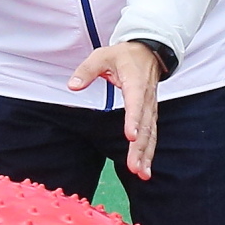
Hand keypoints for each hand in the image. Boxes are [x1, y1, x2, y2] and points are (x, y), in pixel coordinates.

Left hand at [68, 40, 166, 179]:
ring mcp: (151, 108)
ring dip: (146, 154)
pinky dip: (149, 152)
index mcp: (135, 83)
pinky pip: (152, 135)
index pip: (136, 103)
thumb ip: (87, 71)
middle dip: (140, 148)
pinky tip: (144, 168)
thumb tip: (72, 86)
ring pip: (151, 134)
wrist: (149, 51)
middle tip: (134, 167)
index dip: (134, 120)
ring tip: (141, 173)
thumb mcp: (102, 56)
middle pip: (146, 126)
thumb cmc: (124, 55)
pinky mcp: (151, 114)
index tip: (131, 136)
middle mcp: (146, 98)